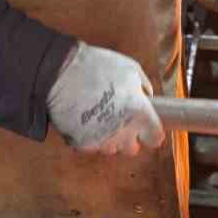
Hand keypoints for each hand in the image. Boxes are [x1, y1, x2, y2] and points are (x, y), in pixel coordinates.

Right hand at [46, 43, 165, 154]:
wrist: (62, 73)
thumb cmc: (98, 67)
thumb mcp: (131, 68)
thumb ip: (144, 86)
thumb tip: (148, 96)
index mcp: (140, 114)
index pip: (156, 139)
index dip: (151, 133)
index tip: (146, 127)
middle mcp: (124, 132)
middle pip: (132, 149)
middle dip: (128, 139)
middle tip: (120, 122)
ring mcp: (103, 140)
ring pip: (110, 149)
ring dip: (108, 138)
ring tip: (99, 118)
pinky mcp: (83, 144)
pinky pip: (90, 146)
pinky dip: (88, 137)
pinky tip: (84, 120)